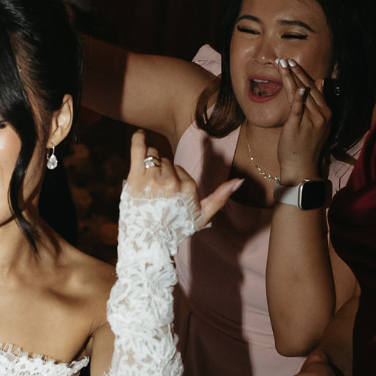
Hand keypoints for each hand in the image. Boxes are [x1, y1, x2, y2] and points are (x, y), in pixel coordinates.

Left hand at [126, 129, 242, 224]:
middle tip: (155, 191)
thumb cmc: (174, 228)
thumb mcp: (202, 216)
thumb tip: (240, 181)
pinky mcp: (135, 179)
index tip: (168, 193)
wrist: (147, 241)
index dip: (173, 178)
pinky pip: (138, 151)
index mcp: (188, 187)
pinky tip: (140, 134)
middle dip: (161, 171)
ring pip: (153, 155)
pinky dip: (139, 140)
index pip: (179, 168)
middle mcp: (172, 181)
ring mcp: (153, 179)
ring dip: (149, 163)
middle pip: (166, 161)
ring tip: (146, 181)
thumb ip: (220, 197)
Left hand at [275, 60, 331, 183]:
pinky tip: (297, 86)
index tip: (294, 63)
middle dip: (296, 72)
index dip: (303, 74)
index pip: (315, 88)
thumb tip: (320, 81)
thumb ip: (317, 102)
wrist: (301, 166)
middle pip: (308, 88)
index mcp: (326, 112)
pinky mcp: (298, 126)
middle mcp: (321, 115)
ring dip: (291, 78)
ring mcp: (311, 121)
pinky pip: (298, 109)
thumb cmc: (305, 145)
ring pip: (301, 94)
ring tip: (282, 65)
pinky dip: (299, 97)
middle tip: (286, 59)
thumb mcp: (316, 123)